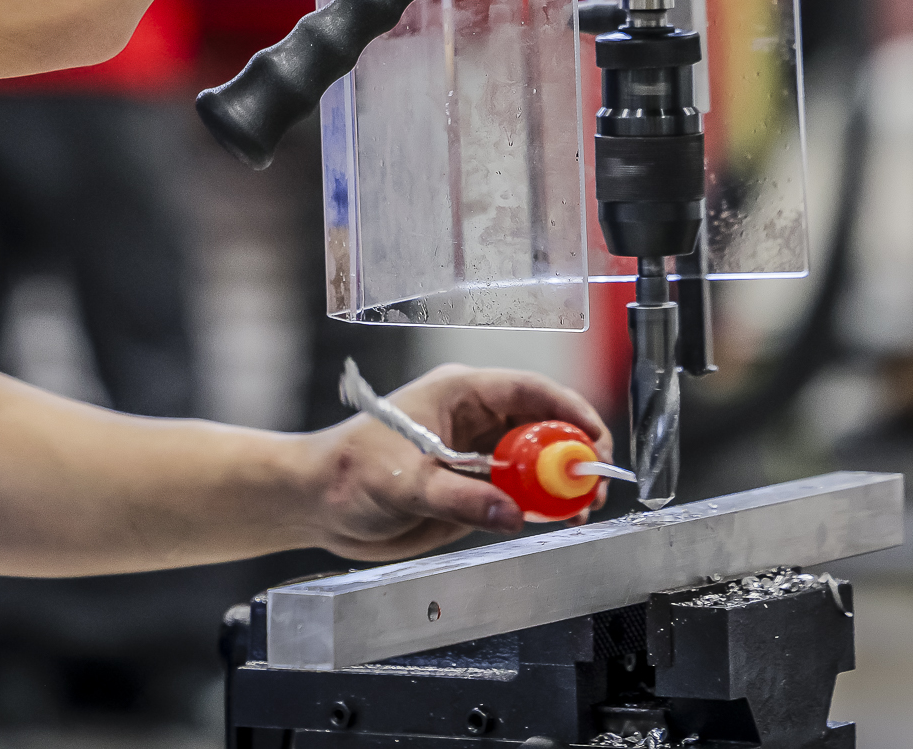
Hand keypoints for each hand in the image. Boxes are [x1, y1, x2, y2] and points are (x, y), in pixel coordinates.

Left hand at [290, 364, 612, 561]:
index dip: (570, 412)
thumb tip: (512, 513)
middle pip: (542, 425)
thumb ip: (460, 498)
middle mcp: (474, 419)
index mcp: (459, 392)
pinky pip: (519, 491)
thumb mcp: (404, 483)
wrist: (318, 503)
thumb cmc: (347, 472)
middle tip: (594, 488)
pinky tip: (556, 522)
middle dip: (573, 454)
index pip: (529, 391)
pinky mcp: (472, 486)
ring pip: (536, 460)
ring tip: (581, 511)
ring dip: (561, 484)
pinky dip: (541, 505)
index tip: (594, 442)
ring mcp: (475, 453)